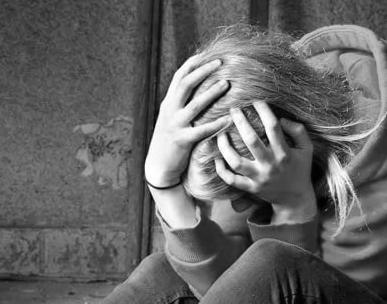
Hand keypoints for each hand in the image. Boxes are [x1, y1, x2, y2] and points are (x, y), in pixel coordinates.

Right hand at [144, 56, 229, 187]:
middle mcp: (170, 110)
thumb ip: (181, 103)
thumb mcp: (171, 118)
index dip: (193, 64)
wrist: (158, 166)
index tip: (207, 54)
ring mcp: (175, 125)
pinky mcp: (182, 141)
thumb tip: (197, 87)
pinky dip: (216, 124)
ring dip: (211, 92)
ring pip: (195, 105)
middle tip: (220, 62)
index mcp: (169, 103)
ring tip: (226, 83)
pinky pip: (201, 130)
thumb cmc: (170, 141)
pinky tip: (228, 120)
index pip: (180, 77)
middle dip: (203, 71)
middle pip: (186, 84)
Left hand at [215, 101, 316, 220]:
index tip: (255, 100)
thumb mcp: (307, 149)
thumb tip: (281, 119)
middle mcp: (270, 165)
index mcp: (284, 153)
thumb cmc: (301, 169)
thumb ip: (298, 131)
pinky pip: (232, 180)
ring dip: (225, 146)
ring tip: (220, 133)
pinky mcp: (251, 188)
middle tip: (233, 109)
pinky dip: (222, 170)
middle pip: (251, 140)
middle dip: (240, 121)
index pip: (272, 127)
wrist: (295, 199)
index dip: (263, 110)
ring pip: (236, 161)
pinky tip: (216, 158)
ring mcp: (259, 178)